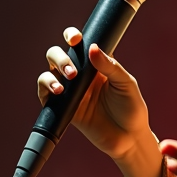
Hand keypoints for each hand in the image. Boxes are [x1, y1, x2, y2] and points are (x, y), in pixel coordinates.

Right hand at [37, 26, 150, 160]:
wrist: (129, 139)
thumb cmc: (132, 109)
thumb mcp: (126, 84)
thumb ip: (110, 66)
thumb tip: (92, 47)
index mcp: (96, 65)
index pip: (79, 45)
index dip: (72, 37)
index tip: (74, 39)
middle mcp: (80, 76)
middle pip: (58, 55)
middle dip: (60, 57)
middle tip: (73, 71)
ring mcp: (71, 92)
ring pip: (49, 72)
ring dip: (53, 73)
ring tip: (68, 81)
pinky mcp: (64, 108)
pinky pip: (45, 94)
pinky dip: (46, 88)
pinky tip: (59, 91)